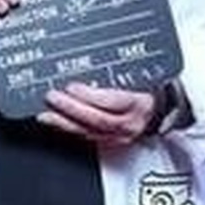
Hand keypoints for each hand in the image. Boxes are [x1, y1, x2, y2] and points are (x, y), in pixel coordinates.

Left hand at [37, 82, 155, 146]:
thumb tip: (87, 63)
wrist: (159, 110)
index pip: (113, 102)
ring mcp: (121, 136)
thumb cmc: (148, 90)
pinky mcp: (111, 142)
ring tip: (46, 114)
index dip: (90, 96)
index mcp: (140, 103)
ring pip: (90, 132)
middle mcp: (131, 123)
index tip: (71, 86)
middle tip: (52, 97)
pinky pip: (88, 137)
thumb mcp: (138, 76)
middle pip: (99, 119)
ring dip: (65, 123)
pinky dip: (70, 129)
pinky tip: (56, 122)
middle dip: (72, 109)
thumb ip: (115, 73)